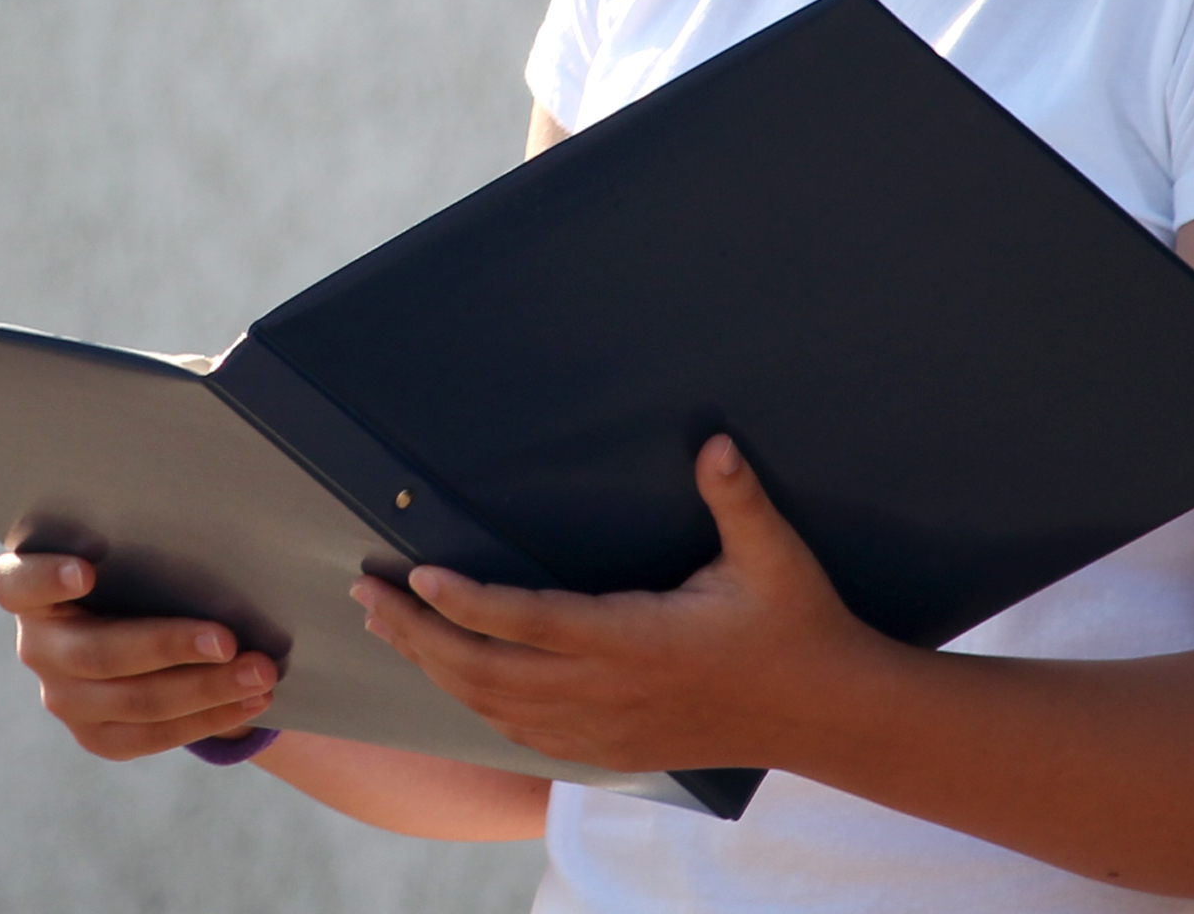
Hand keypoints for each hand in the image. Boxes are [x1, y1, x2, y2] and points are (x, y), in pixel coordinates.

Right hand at [0, 552, 280, 760]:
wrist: (136, 630)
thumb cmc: (134, 572)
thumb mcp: (128, 555)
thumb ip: (144, 550)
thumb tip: (217, 531)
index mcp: (28, 592)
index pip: (16, 584)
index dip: (46, 579)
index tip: (86, 571)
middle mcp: (37, 647)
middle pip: (97, 653)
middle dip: (169, 646)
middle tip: (228, 639)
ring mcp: (63, 698)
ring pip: (133, 702)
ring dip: (204, 689)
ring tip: (259, 674)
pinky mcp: (95, 736)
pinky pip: (151, 735)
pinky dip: (206, 717)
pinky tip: (249, 702)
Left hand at [354, 434, 881, 772]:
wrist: (827, 715)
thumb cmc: (796, 627)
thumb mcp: (775, 557)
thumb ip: (737, 500)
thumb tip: (715, 444)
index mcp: (637, 640)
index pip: (532, 623)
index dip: (469, 604)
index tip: (421, 577)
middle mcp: (608, 691)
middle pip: (487, 672)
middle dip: (418, 633)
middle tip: (367, 593)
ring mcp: (605, 728)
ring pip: (494, 708)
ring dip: (434, 667)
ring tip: (386, 627)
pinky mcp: (611, 749)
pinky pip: (523, 735)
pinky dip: (474, 706)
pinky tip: (449, 678)